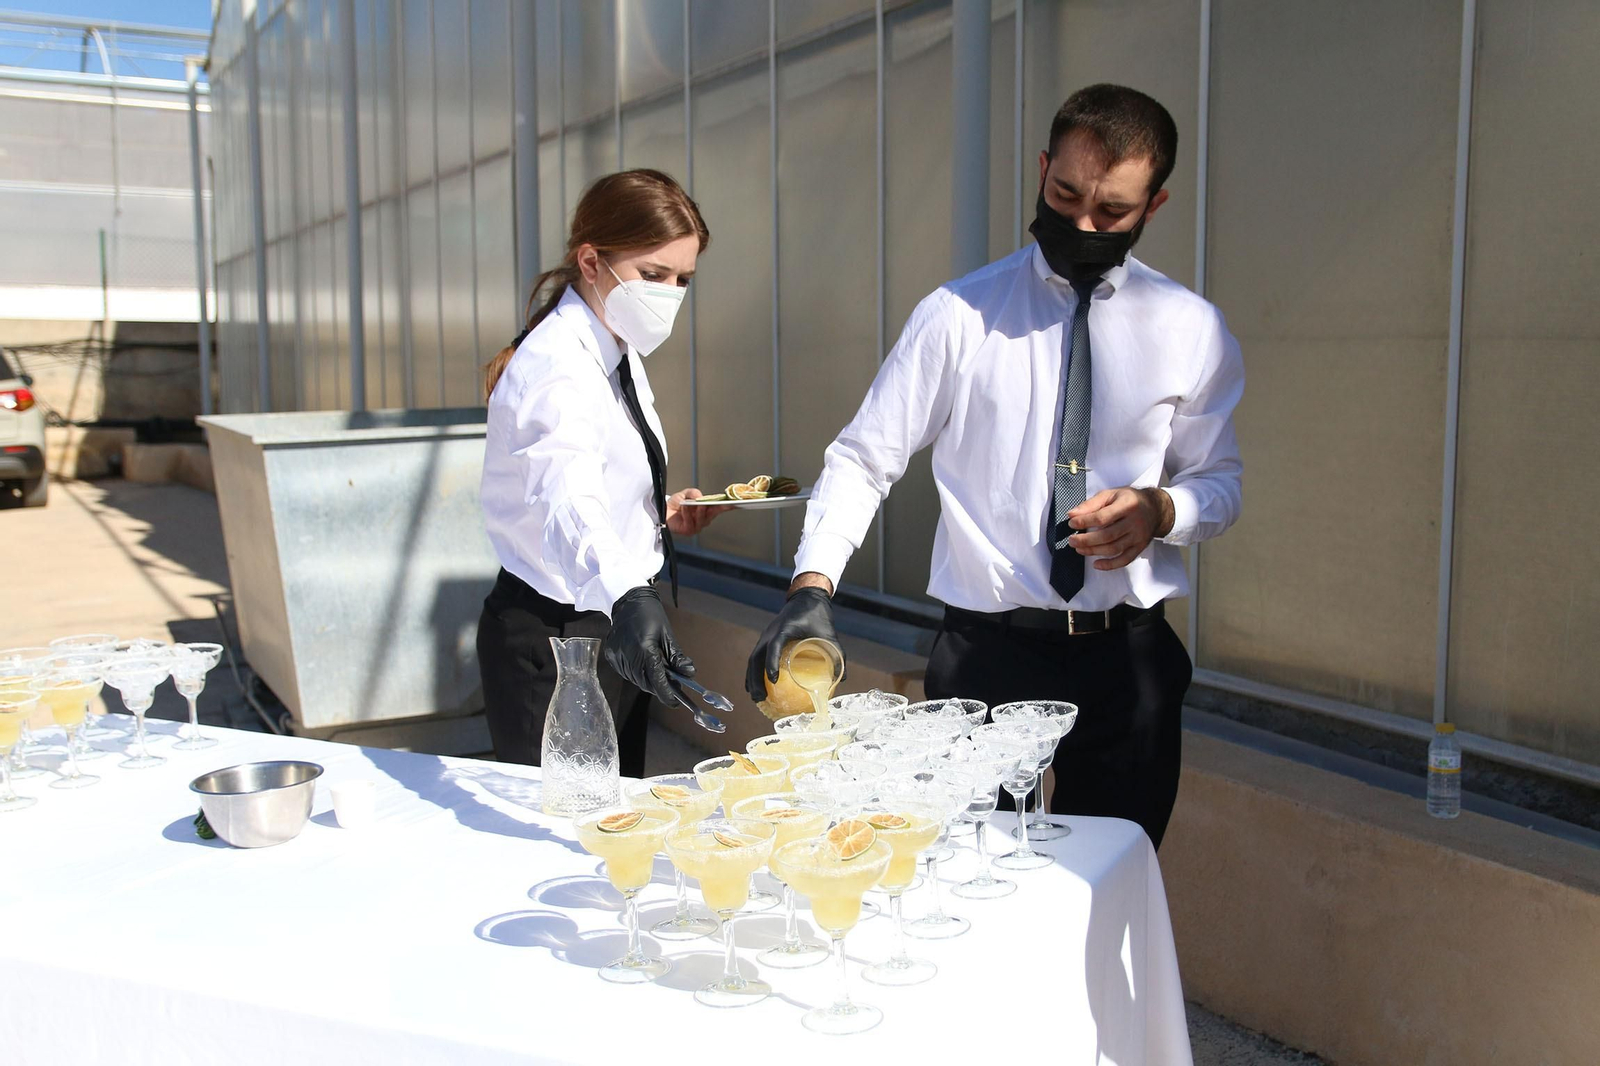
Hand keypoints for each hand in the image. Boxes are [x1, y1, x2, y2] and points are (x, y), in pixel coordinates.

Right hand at [604, 586, 694, 704]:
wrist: (627, 601)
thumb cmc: (650, 615)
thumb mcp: (667, 634)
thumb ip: (677, 656)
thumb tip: (690, 674)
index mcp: (644, 649)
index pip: (657, 679)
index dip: (667, 693)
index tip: (675, 702)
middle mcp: (628, 655)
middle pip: (645, 683)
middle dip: (659, 688)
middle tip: (671, 688)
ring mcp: (617, 656)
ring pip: (635, 680)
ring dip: (648, 681)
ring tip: (659, 675)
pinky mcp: (611, 656)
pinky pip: (626, 673)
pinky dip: (637, 674)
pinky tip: (643, 666)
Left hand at [666, 488, 730, 535]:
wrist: (662, 511)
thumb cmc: (676, 504)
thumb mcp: (686, 494)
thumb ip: (694, 492)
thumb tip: (700, 497)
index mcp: (706, 510)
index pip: (719, 508)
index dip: (727, 506)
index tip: (734, 503)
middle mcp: (703, 519)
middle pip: (713, 514)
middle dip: (716, 508)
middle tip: (718, 503)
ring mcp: (696, 526)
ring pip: (702, 518)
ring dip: (700, 510)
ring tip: (696, 504)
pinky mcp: (688, 530)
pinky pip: (690, 522)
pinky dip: (687, 514)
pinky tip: (684, 507)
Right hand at [744, 583, 840, 701]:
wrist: (806, 598)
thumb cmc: (818, 615)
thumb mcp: (829, 633)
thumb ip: (838, 654)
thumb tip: (842, 678)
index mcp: (784, 629)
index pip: (773, 647)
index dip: (771, 663)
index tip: (774, 680)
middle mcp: (770, 633)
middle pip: (756, 658)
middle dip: (755, 680)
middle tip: (761, 698)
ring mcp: (766, 636)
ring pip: (753, 660)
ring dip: (752, 679)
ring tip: (757, 698)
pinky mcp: (766, 640)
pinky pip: (756, 658)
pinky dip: (754, 672)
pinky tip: (757, 687)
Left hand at [1066, 487, 1174, 570]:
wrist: (1155, 508)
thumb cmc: (1129, 500)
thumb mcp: (1111, 494)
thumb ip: (1091, 504)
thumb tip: (1072, 514)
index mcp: (1127, 505)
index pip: (1102, 517)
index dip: (1084, 522)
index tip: (1072, 523)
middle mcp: (1134, 522)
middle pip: (1107, 535)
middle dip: (1086, 540)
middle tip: (1072, 540)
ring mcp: (1138, 536)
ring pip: (1114, 548)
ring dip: (1094, 551)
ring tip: (1079, 549)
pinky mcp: (1140, 547)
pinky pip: (1125, 560)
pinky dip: (1110, 565)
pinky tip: (1096, 564)